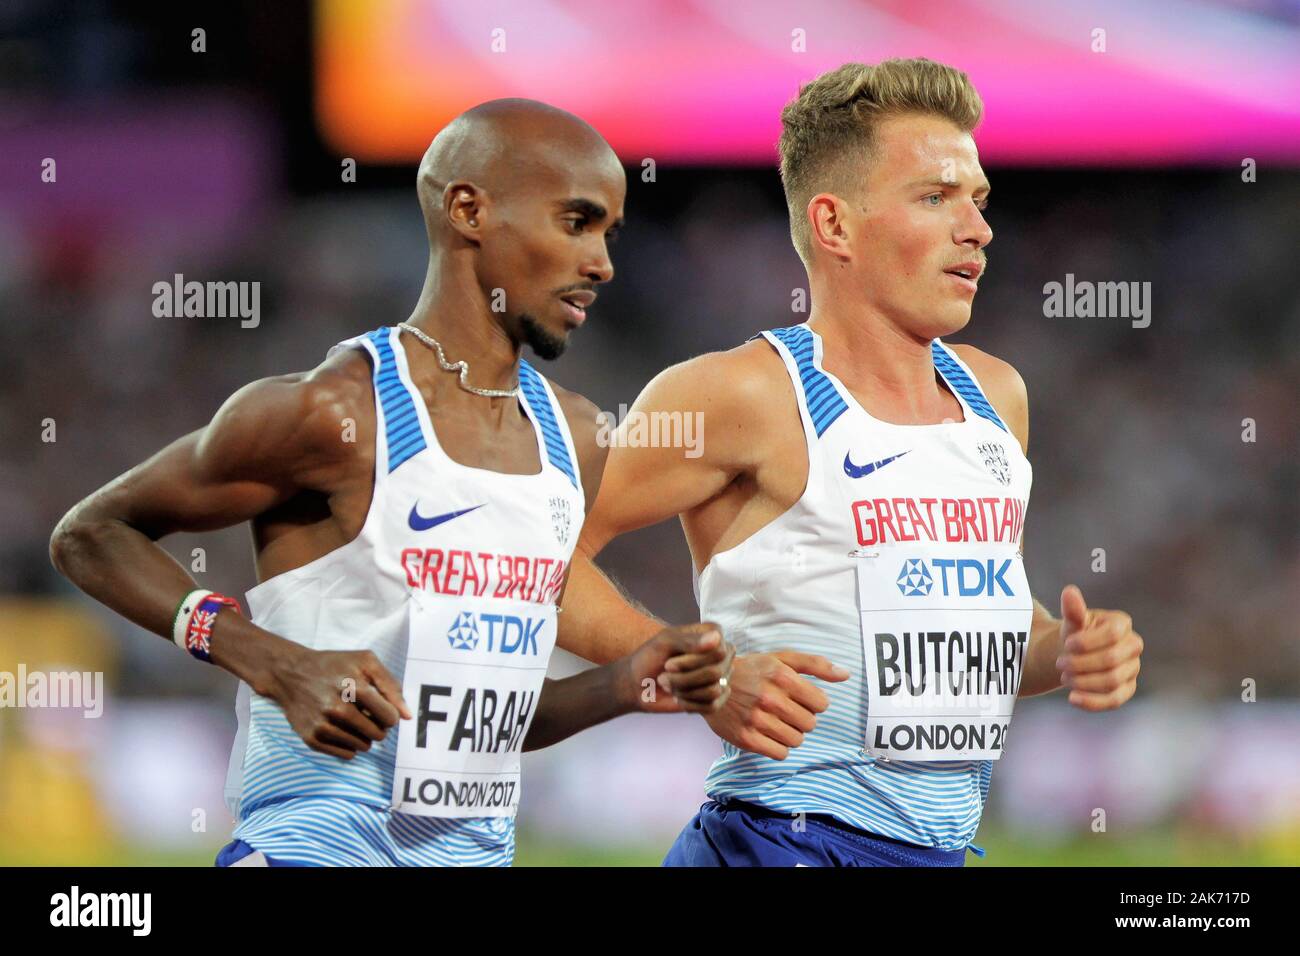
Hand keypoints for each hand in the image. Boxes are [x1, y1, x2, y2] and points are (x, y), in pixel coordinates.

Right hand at [268, 646, 411, 758]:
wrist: (291, 674)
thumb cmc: (334, 666)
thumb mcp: (366, 661)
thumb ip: (391, 685)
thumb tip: (407, 716)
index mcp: (353, 686)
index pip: (389, 717)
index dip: (391, 716)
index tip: (384, 710)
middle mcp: (336, 708)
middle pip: (377, 734)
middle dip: (379, 727)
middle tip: (368, 715)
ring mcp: (322, 725)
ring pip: (363, 747)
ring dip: (364, 737)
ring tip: (354, 721)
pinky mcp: (311, 739)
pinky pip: (346, 755)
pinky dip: (349, 746)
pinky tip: (342, 730)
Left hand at [627, 623, 732, 714]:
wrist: (636, 685)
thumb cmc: (650, 658)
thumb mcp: (664, 642)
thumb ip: (689, 640)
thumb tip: (717, 637)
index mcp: (712, 634)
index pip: (718, 651)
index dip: (691, 661)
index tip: (668, 662)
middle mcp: (721, 655)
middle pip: (716, 672)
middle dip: (684, 678)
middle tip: (664, 675)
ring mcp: (720, 677)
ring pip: (713, 691)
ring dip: (684, 691)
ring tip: (669, 686)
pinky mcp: (715, 699)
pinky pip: (712, 706)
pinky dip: (689, 704)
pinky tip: (678, 698)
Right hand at [703, 651, 849, 759]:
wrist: (710, 683)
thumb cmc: (752, 670)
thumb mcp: (782, 659)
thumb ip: (815, 664)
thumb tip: (845, 675)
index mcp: (782, 676)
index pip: (822, 704)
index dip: (814, 703)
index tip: (800, 699)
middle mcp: (770, 699)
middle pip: (810, 724)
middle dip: (801, 718)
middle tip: (785, 710)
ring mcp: (757, 720)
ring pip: (796, 741)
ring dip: (790, 733)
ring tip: (775, 721)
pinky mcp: (746, 738)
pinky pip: (780, 753)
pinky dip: (777, 746)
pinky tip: (767, 733)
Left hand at [1056, 584, 1142, 710]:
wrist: (1071, 654)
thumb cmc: (1074, 633)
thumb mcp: (1071, 621)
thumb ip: (1073, 610)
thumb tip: (1069, 591)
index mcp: (1122, 624)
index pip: (1113, 634)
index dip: (1088, 642)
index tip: (1067, 644)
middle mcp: (1133, 646)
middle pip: (1112, 660)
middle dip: (1082, 664)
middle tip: (1060, 664)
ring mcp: (1132, 669)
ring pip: (1113, 681)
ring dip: (1084, 682)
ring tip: (1063, 678)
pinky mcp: (1127, 689)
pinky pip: (1115, 700)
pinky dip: (1092, 702)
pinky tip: (1072, 698)